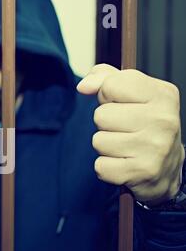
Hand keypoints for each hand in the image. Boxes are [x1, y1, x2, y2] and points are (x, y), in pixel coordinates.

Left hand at [77, 64, 183, 204]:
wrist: (166, 166)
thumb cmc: (145, 124)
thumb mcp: (133, 93)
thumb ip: (106, 78)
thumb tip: (84, 86)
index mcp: (162, 95)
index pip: (111, 84)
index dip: (106, 95)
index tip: (121, 104)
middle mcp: (163, 120)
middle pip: (100, 115)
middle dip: (105, 124)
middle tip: (124, 130)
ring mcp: (155, 148)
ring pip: (98, 141)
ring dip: (105, 146)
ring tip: (125, 147)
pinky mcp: (142, 172)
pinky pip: (100, 166)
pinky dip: (106, 167)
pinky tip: (124, 163)